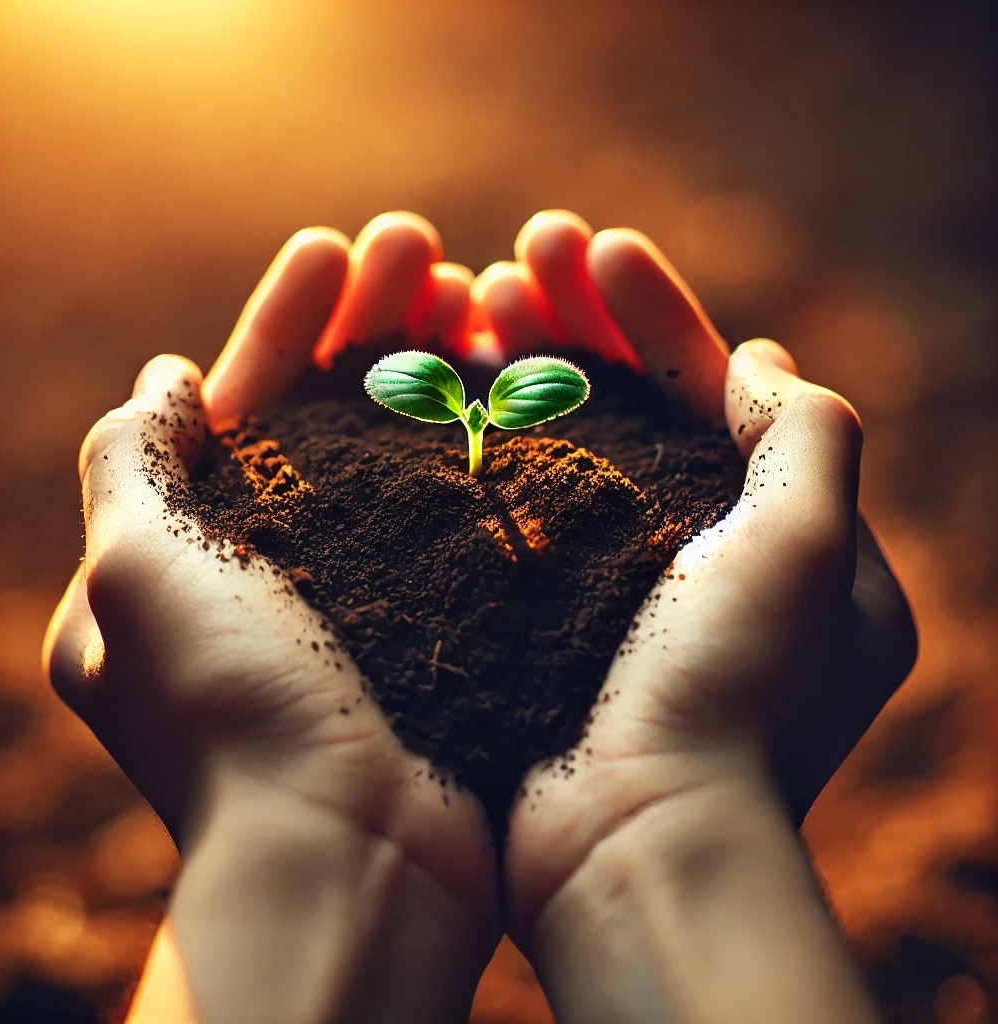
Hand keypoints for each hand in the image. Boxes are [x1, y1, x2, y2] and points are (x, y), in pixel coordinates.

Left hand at [43, 213, 498, 1023]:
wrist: (352, 861)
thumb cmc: (232, 719)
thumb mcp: (134, 577)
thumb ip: (131, 466)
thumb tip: (162, 382)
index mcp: (204, 550)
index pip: (245, 403)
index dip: (286, 323)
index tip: (338, 250)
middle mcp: (292, 568)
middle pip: (335, 414)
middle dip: (373, 324)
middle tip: (427, 248)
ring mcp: (379, 594)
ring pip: (411, 452)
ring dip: (438, 366)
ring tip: (486, 290)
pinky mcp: (452, 617)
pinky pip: (470, 506)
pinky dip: (491, 440)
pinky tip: (526, 378)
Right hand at [472, 211, 916, 1021]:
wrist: (633, 847)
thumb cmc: (730, 701)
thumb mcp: (807, 554)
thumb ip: (805, 438)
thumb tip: (760, 360)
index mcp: (778, 538)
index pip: (717, 392)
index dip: (657, 314)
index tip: (594, 248)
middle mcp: (695, 560)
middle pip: (635, 407)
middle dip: (581, 322)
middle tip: (517, 252)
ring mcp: (611, 591)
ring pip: (565, 449)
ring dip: (524, 367)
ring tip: (467, 296)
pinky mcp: (542, 618)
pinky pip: (514, 508)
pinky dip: (483, 446)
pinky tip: (439, 388)